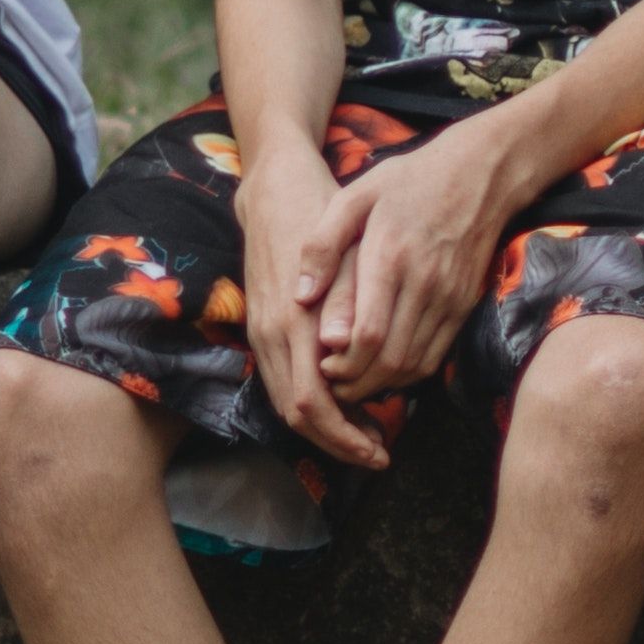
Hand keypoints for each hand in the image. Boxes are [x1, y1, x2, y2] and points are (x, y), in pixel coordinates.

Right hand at [228, 149, 393, 475]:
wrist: (275, 189)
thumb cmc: (320, 215)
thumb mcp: (342, 254)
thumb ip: (342, 304)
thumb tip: (346, 357)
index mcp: (293, 322)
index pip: (313, 404)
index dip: (346, 435)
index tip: (381, 449)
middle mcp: (271, 335)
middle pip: (299, 416)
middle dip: (339, 443)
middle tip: (379, 455)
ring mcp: (262, 333)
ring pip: (288, 403)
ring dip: (328, 428)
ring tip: (369, 436)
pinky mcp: (263, 328)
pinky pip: (285, 382)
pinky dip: (316, 404)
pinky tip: (348, 402)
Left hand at [293, 108, 541, 409]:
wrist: (480, 174)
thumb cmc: (408, 181)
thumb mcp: (354, 196)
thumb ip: (322, 245)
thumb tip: (301, 297)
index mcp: (390, 257)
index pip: (369, 334)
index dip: (343, 362)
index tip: (320, 365)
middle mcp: (424, 283)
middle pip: (391, 359)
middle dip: (357, 382)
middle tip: (330, 383)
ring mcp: (449, 297)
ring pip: (415, 364)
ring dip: (380, 384)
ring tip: (351, 381)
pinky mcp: (464, 304)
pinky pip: (435, 355)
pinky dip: (407, 373)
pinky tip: (383, 367)